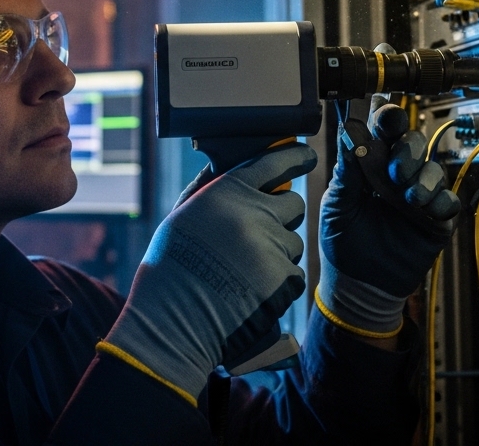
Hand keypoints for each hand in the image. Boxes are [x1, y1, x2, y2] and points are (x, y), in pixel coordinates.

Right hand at [102, 143, 315, 401]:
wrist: (173, 321)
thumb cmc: (171, 268)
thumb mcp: (183, 215)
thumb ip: (210, 188)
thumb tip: (227, 164)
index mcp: (228, 191)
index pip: (275, 162)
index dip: (296, 157)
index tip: (307, 156)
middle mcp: (254, 212)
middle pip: (295, 204)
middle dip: (284, 216)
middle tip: (261, 235)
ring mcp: (272, 245)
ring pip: (294, 243)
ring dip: (278, 255)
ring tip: (244, 273)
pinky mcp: (284, 278)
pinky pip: (295, 275)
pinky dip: (279, 285)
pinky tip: (252, 294)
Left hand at [318, 49, 454, 336]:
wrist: (360, 282)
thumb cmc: (344, 238)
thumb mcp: (338, 202)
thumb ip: (347, 167)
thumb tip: (348, 130)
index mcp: (370, 159)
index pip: (378, 120)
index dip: (380, 94)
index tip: (378, 59)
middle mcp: (398, 168)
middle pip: (410, 136)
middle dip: (403, 140)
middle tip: (392, 156)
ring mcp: (420, 191)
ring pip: (431, 165)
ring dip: (418, 177)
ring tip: (404, 196)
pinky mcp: (438, 216)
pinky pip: (450, 198)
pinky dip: (439, 202)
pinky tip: (426, 210)